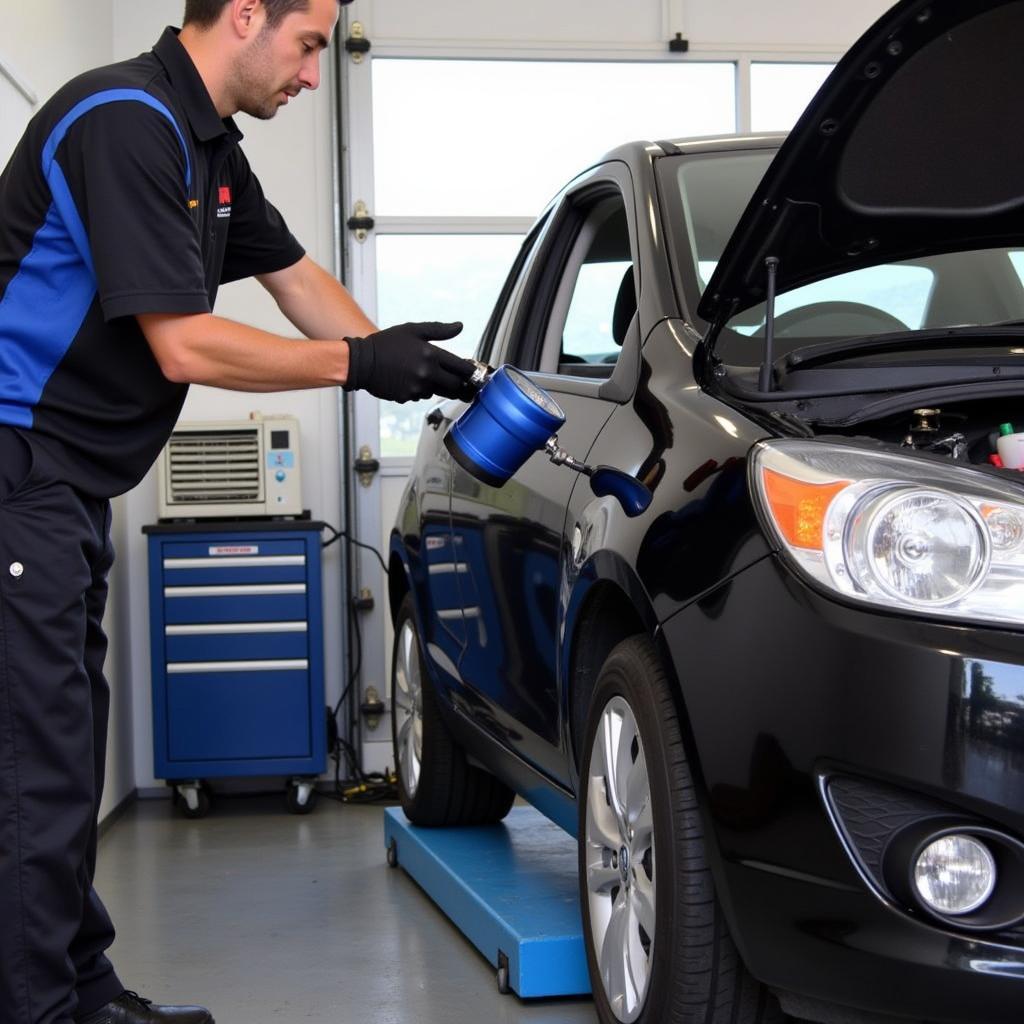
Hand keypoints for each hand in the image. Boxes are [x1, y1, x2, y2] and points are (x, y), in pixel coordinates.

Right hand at [343, 322, 474, 402]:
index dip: (472, 373)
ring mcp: (417, 388)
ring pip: (438, 392)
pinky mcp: (407, 398)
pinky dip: (419, 390)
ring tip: (424, 375)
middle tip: (463, 385)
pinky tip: (408, 380)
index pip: (462, 368)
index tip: (475, 375)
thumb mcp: (413, 330)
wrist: (361, 361)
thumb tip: (460, 326)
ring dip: (437, 387)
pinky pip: (420, 396)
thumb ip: (439, 330)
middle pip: (455, 386)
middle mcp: (427, 374)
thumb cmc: (387, 343)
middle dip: (460, 386)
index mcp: (431, 355)